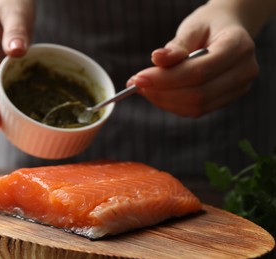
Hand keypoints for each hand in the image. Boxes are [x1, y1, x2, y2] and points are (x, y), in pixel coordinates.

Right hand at [0, 0, 34, 131]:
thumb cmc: (11, 1)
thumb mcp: (15, 11)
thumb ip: (15, 30)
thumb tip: (15, 51)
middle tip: (3, 134)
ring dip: (1, 110)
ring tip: (13, 130)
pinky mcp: (0, 68)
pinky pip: (3, 86)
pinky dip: (10, 99)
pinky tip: (20, 113)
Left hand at [127, 1, 272, 117]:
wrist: (228, 32)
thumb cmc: (208, 26)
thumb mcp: (192, 28)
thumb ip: (176, 47)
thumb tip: (156, 59)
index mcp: (239, 47)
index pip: (199, 72)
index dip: (166, 79)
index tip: (138, 78)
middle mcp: (244, 71)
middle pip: (198, 94)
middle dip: (161, 92)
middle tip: (135, 84)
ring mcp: (238, 89)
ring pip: (196, 107)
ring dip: (164, 101)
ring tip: (143, 88)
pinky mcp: (226, 100)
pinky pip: (196, 110)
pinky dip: (172, 104)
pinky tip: (157, 93)